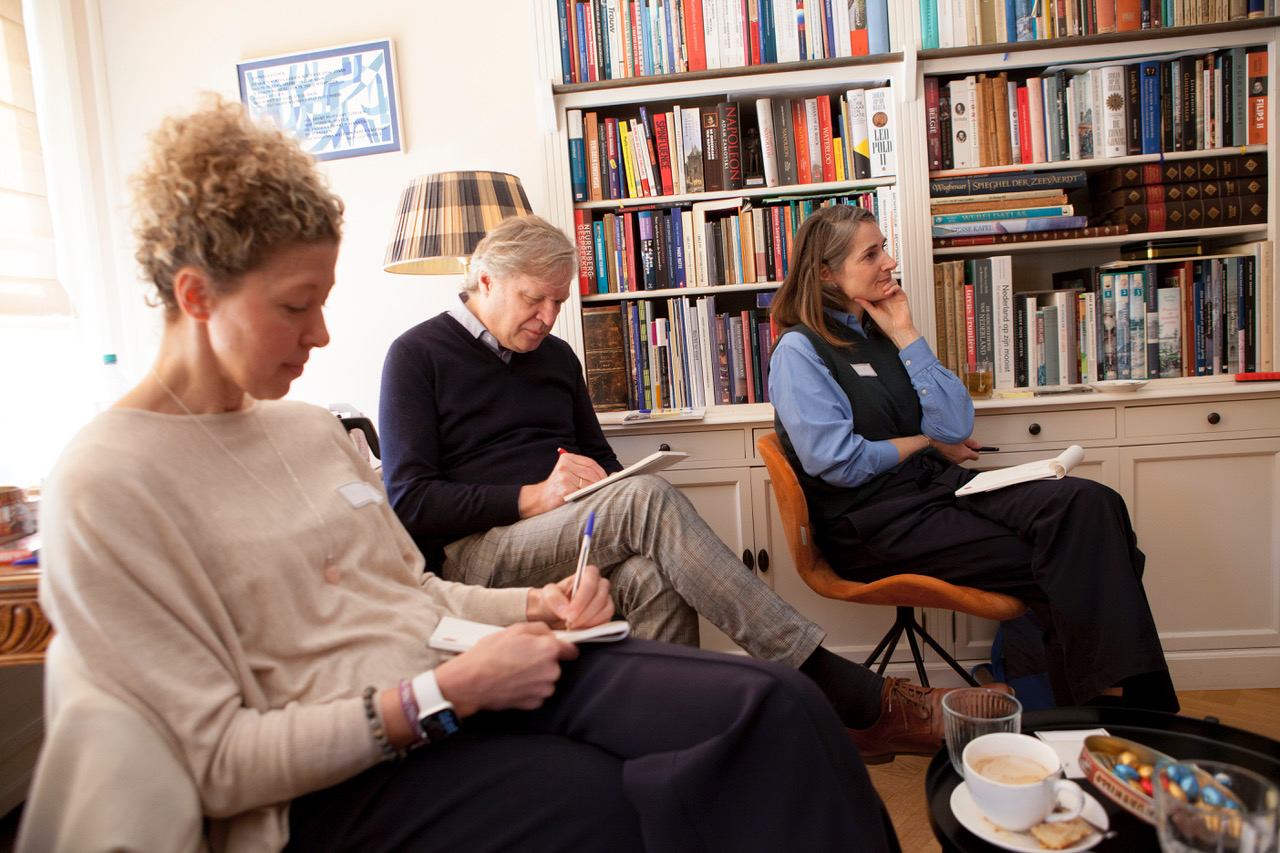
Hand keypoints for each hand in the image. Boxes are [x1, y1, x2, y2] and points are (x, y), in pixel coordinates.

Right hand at [433, 623, 577, 716]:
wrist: (471, 681)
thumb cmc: (490, 654)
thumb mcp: (515, 630)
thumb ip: (540, 629)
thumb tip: (551, 635)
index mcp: (549, 650)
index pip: (572, 650)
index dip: (563, 648)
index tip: (556, 650)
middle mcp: (551, 671)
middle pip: (557, 665)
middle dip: (544, 661)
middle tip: (523, 658)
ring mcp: (543, 689)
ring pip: (547, 680)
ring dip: (537, 676)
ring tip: (515, 670)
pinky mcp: (534, 703)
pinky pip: (538, 693)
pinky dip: (529, 688)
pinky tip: (514, 682)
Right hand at [518, 451, 607, 516]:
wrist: (540, 498)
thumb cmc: (557, 486)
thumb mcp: (569, 472)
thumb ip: (585, 471)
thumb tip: (614, 475)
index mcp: (566, 458)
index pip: (590, 463)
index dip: (601, 472)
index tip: (606, 479)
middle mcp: (564, 466)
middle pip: (591, 473)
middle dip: (600, 482)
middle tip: (605, 488)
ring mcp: (564, 477)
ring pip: (589, 483)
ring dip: (596, 490)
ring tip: (599, 493)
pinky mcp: (565, 490)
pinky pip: (583, 492)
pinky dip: (589, 496)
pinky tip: (590, 498)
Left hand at [527, 564, 613, 628]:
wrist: (555, 614)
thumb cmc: (553, 601)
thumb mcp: (547, 595)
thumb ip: (554, 598)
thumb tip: (566, 610)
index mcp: (588, 573)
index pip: (590, 584)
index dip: (581, 600)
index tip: (569, 614)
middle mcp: (600, 584)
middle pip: (600, 598)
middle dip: (584, 614)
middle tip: (569, 623)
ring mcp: (606, 598)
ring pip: (606, 610)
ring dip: (588, 621)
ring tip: (572, 625)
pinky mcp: (607, 613)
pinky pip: (607, 620)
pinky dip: (593, 626)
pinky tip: (580, 627)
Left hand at [856, 283, 920, 350]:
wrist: (898, 330)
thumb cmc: (886, 324)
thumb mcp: (873, 313)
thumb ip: (865, 304)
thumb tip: (855, 298)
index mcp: (880, 299)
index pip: (876, 288)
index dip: (872, 284)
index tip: (866, 284)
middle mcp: (887, 296)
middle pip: (884, 282)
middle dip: (880, 281)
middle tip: (876, 285)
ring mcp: (894, 295)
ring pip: (892, 282)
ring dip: (887, 283)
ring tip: (883, 290)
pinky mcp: (901, 296)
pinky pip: (898, 287)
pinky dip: (893, 287)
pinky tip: (888, 293)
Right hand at [934, 437, 982, 463]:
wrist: (935, 441)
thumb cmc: (947, 439)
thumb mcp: (963, 438)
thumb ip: (973, 443)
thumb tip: (979, 446)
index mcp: (965, 454)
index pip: (976, 456)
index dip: (976, 451)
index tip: (974, 447)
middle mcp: (960, 459)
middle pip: (968, 456)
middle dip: (966, 450)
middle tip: (962, 443)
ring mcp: (954, 461)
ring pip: (961, 457)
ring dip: (959, 452)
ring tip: (954, 444)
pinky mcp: (948, 461)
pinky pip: (954, 457)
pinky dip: (954, 453)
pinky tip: (950, 448)